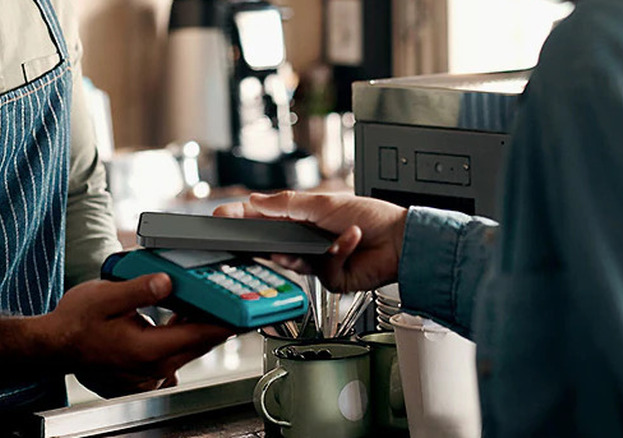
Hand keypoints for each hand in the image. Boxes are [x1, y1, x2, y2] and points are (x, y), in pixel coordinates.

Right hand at [41, 275, 233, 396]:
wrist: (53, 346)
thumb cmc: (74, 323)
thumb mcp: (106, 296)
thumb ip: (140, 289)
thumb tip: (168, 281)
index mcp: (149, 350)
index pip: (201, 335)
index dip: (228, 321)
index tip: (248, 310)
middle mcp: (154, 367)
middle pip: (200, 342)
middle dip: (219, 319)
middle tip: (234, 295)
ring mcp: (151, 374)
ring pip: (189, 347)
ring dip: (200, 325)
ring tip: (208, 299)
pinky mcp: (146, 373)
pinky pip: (175, 352)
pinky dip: (183, 333)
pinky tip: (182, 313)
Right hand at [213, 191, 406, 292]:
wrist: (401, 241)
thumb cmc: (371, 216)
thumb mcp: (323, 202)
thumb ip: (286, 204)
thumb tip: (255, 201)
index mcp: (302, 219)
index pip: (264, 220)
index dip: (243, 219)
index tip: (220, 217)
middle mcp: (306, 241)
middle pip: (273, 245)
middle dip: (263, 242)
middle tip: (246, 239)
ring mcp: (317, 262)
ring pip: (292, 263)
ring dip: (303, 251)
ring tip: (318, 241)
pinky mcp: (330, 280)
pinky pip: (322, 270)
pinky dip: (338, 252)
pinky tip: (351, 239)